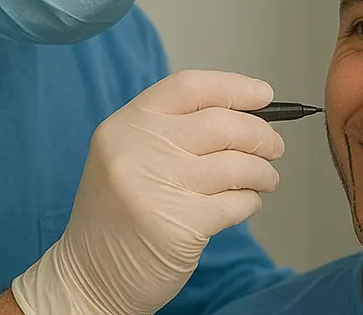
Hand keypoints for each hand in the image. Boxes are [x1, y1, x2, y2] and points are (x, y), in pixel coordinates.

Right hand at [11, 70, 283, 314]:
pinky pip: (236, 202)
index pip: (189, 86)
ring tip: (266, 179)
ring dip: (262, 171)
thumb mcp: (128, 156)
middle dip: (260, 134)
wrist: (89, 276)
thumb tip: (247, 114)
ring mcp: (157, 187)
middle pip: (222, 123)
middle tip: (273, 147)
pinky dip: (250, 201)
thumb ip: (175, 131)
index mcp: (126, 125)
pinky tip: (245, 203)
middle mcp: (138, 149)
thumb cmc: (118, 214)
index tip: (264, 95)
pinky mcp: (179, 225)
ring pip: (236, 164)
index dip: (234, 87)